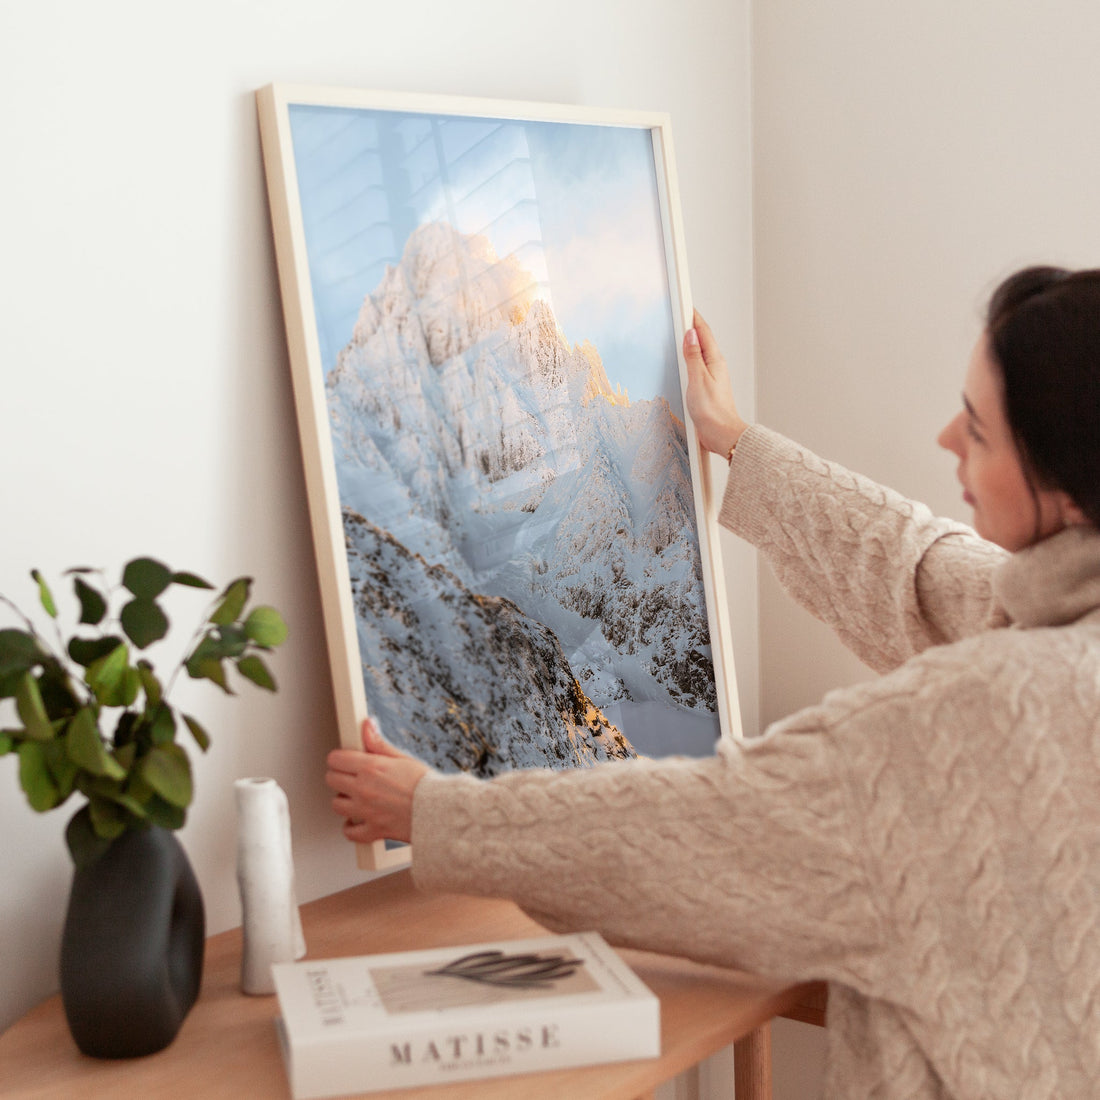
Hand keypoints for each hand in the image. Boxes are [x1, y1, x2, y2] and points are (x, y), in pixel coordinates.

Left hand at [325, 718, 428, 844]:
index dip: (340, 758)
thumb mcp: (402, 758)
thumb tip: (367, 725)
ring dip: (344, 801)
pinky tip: (358, 820)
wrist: (440, 811)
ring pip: (336, 805)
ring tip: (357, 797)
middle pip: (331, 780)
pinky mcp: (372, 830)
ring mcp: (366, 811)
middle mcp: (364, 789)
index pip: (336, 759)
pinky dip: (351, 827)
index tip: (346, 760)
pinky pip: (349, 832)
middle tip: (351, 777)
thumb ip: (378, 743)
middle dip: (339, 777)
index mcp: (371, 768)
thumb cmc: (426, 784)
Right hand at [683, 310, 748, 456]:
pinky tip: (684, 360)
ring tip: (681, 331)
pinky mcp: (707, 387)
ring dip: (691, 341)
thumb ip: (693, 356)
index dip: (694, 317)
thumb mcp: (698, 380)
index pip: (703, 332)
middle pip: (703, 340)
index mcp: (714, 361)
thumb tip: (690, 335)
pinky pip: (697, 365)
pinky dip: (690, 357)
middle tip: (681, 312)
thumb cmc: (712, 411)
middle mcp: (715, 366)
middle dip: (692, 325)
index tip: (685, 304)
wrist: (722, 434)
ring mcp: (712, 377)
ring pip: (700, 352)